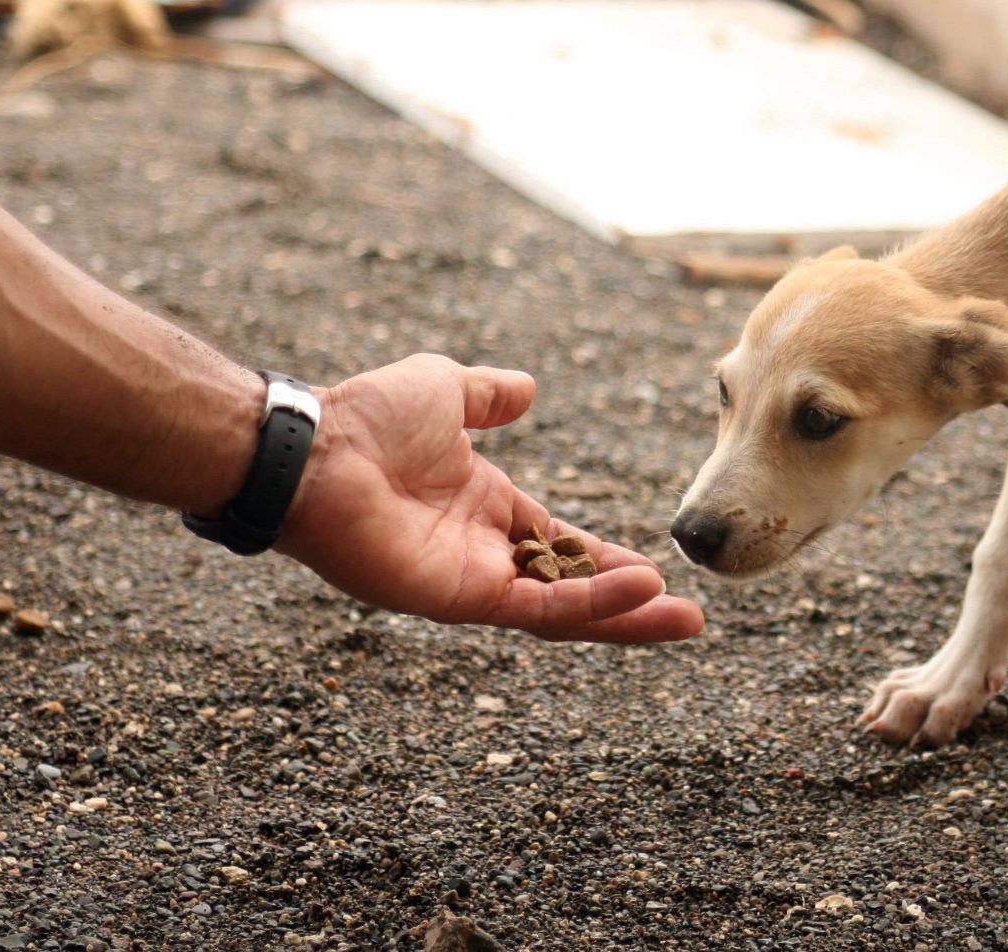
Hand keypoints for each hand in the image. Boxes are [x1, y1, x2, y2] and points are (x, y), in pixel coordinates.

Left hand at [276, 354, 702, 642]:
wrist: (318, 448)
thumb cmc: (367, 417)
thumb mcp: (445, 389)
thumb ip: (488, 396)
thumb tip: (529, 388)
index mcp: (483, 509)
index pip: (560, 546)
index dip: (608, 559)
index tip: (658, 568)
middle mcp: (481, 553)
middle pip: (572, 590)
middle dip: (629, 605)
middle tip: (689, 616)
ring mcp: (471, 581)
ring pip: (563, 610)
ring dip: (623, 614)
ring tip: (683, 618)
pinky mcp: (459, 598)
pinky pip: (537, 606)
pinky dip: (590, 603)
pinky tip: (639, 591)